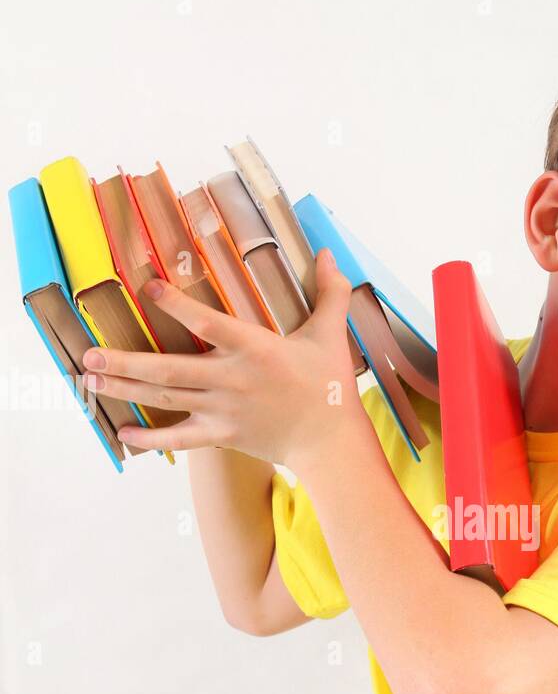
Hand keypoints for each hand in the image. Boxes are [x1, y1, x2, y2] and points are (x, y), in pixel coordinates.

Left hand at [81, 248, 362, 470]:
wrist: (329, 440)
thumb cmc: (331, 385)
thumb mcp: (331, 335)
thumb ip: (330, 292)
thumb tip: (325, 252)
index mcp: (256, 349)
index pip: (208, 323)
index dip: (176, 305)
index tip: (147, 287)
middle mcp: (232, 380)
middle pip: (170, 370)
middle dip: (127, 361)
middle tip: (89, 352)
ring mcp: (223, 411)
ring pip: (166, 399)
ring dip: (127, 388)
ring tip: (91, 377)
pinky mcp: (222, 436)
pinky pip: (180, 439)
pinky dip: (151, 439)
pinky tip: (122, 431)